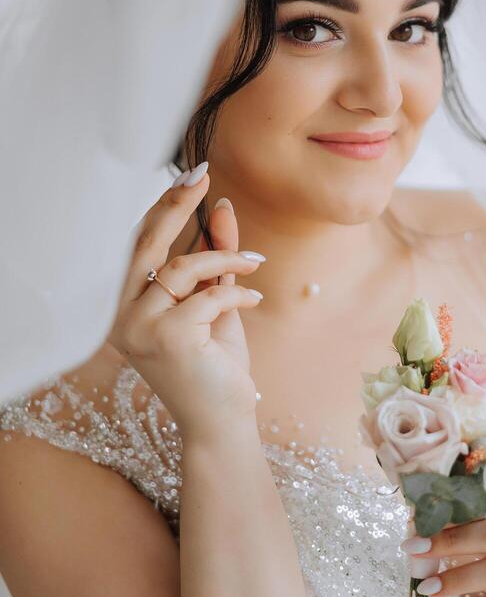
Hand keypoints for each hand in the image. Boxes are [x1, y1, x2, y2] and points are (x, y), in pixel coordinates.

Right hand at [107, 163, 264, 440]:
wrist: (221, 420)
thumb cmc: (213, 361)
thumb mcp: (214, 299)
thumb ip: (213, 256)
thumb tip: (221, 208)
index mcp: (124, 305)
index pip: (138, 244)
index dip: (163, 207)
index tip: (191, 177)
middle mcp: (120, 316)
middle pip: (146, 245)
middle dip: (178, 206)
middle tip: (205, 180)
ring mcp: (138, 328)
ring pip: (181, 266)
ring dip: (224, 258)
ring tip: (253, 265)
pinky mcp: (167, 338)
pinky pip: (208, 294)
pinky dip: (237, 291)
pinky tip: (252, 300)